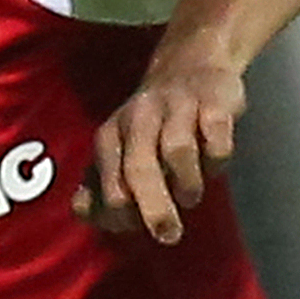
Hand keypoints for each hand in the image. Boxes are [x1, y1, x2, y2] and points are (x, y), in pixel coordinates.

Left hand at [77, 48, 246, 244]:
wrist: (191, 63)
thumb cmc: (151, 126)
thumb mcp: (118, 151)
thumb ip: (99, 188)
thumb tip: (83, 213)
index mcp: (110, 136)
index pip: (108, 186)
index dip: (121, 215)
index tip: (136, 227)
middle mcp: (139, 118)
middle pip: (139, 168)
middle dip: (153, 208)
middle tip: (168, 235)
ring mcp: (178, 106)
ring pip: (177, 150)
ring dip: (187, 184)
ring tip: (190, 197)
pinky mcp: (214, 100)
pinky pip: (217, 137)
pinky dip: (216, 159)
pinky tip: (214, 164)